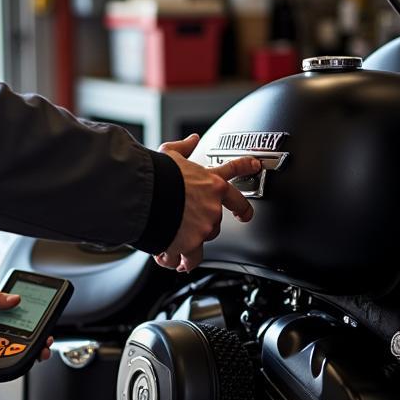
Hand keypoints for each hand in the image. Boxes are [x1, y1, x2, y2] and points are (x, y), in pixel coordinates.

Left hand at [0, 285, 53, 366]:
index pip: (23, 320)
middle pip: (22, 340)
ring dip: (23, 356)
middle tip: (45, 344)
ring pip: (10, 355)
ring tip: (35, 354)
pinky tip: (11, 363)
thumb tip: (15, 299)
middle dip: (37, 343)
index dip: (37, 324)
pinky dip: (3, 367)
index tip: (48, 325)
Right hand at [154, 134, 260, 272]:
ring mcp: (204, 228)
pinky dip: (177, 260)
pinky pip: (189, 259)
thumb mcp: (170, 154)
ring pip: (202, 242)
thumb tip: (192, 139)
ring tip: (171, 243)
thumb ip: (184, 148)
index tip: (254, 168)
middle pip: (218, 223)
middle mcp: (213, 208)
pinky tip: (166, 257)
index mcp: (212, 183)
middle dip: (204, 225)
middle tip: (192, 227)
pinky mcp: (191, 245)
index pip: (235, 173)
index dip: (246, 170)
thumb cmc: (156, 174)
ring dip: (188, 243)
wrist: (145, 194)